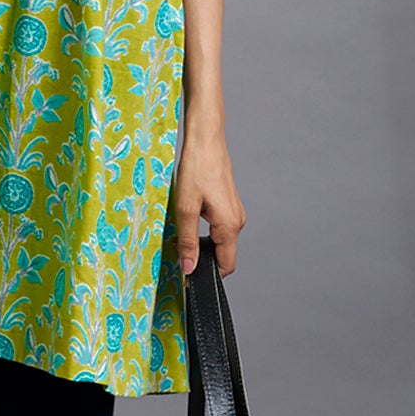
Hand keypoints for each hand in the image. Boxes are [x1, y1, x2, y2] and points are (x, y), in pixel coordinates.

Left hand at [173, 118, 245, 276]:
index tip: (188, 274)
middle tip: (177, 249)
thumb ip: (187, 242)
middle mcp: (237, 221)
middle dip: (201, 257)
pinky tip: (189, 216)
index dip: (208, 274)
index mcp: (229, 226)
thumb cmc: (197, 169)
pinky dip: (204, 229)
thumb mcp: (185, 209)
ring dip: (201, 242)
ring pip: (220, 240)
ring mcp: (235, 212)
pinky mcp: (229, 204)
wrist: (206, 140)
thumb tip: (188, 268)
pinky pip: (219, 227)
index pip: (227, 265)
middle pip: (223, 254)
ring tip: (180, 232)